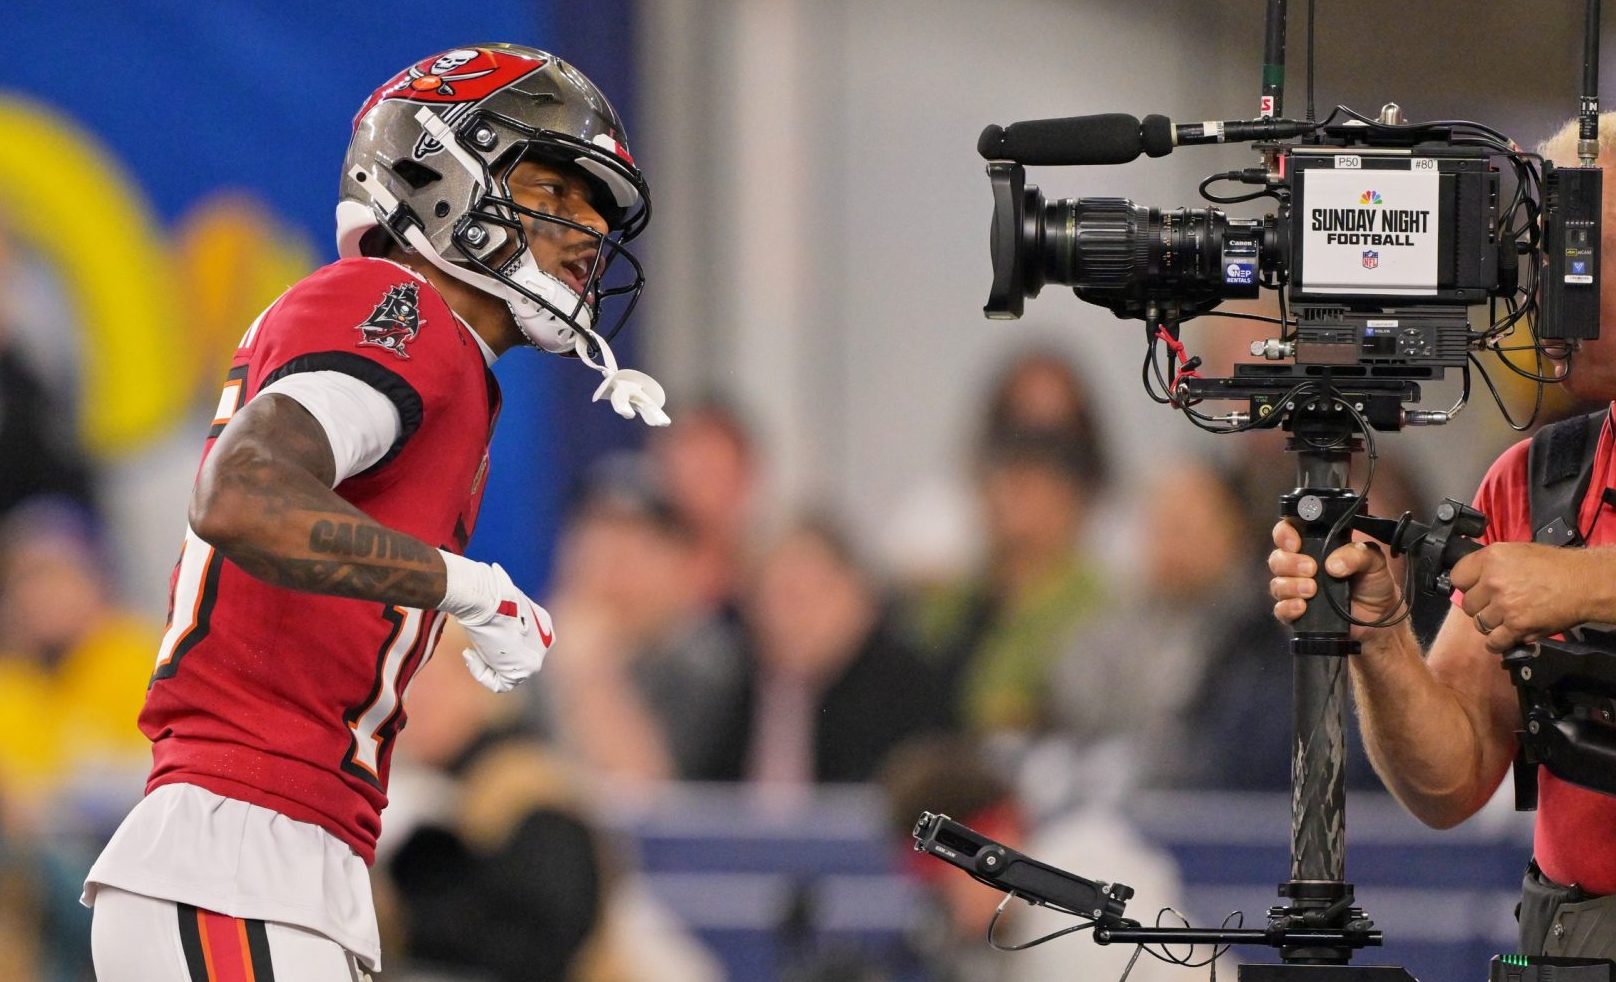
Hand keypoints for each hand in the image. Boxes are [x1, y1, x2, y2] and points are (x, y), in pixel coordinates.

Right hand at [437, 553, 554, 691]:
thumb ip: (500, 619)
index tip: (481, 637)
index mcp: (542, 623)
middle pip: (515, 661)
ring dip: (485, 665)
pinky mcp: (528, 669)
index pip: (520, 645)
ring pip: (508, 674)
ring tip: (472, 651)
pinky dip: (481, 673)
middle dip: (492, 658)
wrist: (488, 598)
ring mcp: (538, 655)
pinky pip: (500, 684)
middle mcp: (546, 641)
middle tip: (474, 649)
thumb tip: (481, 614)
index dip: (496, 646)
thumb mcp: (497, 605)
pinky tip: (472, 656)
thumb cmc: (487, 594)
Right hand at [1268, 520, 1402, 640]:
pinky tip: (1302, 607)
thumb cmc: (1373, 582)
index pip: (1287, 532)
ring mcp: (1296, 591)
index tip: (1295, 543)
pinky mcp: (1296, 613)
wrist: (1380, 618)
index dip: (1284, 534)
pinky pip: (1280, 609)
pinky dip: (1287, 607)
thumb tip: (1332, 565)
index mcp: (1315, 546)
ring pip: (1276, 584)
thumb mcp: (1374, 561)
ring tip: (1312, 590)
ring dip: (1290, 585)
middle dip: (1289, 563)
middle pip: (1277, 559)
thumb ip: (1356, 554)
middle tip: (1311, 569)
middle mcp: (1299, 566)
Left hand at [1450, 542, 1599, 652]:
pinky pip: (1493, 642)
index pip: (1457, 577)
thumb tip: (1473, 575)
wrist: (1582, 583)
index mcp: (1491, 559)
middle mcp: (1493, 582)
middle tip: (1496, 605)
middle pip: (1467, 604)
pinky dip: (1497, 643)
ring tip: (1506, 618)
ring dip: (1491, 624)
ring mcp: (1503, 606)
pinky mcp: (1516, 626)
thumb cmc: (1554, 566)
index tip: (1474, 588)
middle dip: (1480, 606)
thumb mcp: (1516, 552)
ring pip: (1479, 624)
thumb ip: (1491, 564)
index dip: (1466, 585)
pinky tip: (1504, 637)